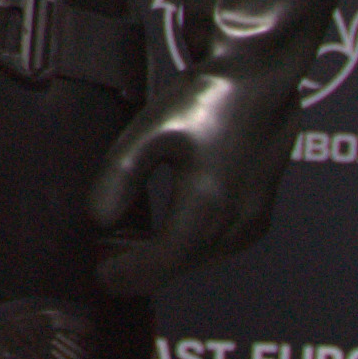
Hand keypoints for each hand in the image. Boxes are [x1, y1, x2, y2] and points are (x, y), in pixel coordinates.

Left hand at [85, 64, 293, 295]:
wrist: (259, 81)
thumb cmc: (203, 101)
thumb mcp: (149, 132)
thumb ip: (120, 177)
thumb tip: (97, 220)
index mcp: (206, 207)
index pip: (161, 264)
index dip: (128, 276)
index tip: (99, 277)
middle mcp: (235, 224)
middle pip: (182, 267)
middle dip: (143, 272)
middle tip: (106, 264)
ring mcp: (252, 223)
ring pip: (202, 261)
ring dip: (167, 263)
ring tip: (129, 253)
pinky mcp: (260, 217)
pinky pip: (219, 248)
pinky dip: (191, 251)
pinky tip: (168, 238)